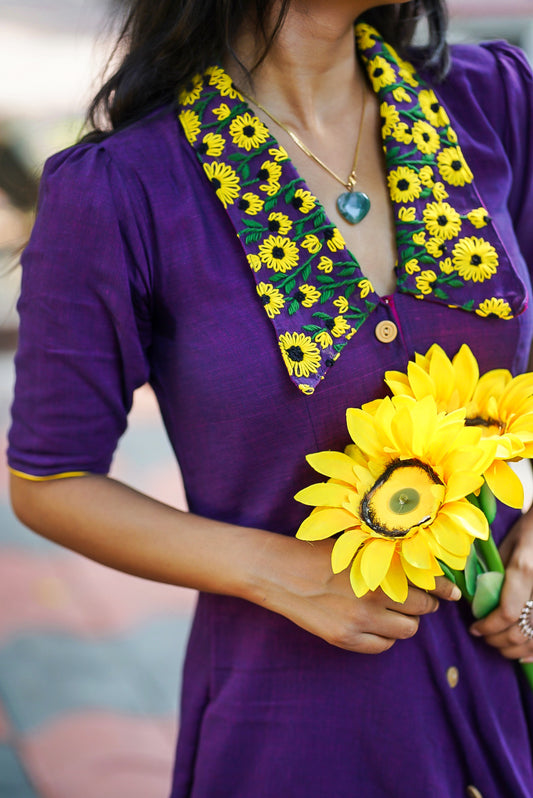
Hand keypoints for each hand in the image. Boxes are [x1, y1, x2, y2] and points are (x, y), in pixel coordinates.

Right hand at [251, 536, 460, 653]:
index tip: (452, 593)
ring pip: (407, 630)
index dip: (444, 589)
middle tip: (417, 599)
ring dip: (406, 621)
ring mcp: (360, 620)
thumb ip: (387, 556)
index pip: (428, 583)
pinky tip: (375, 624)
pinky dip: (385, 636)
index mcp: (379, 568)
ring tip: (393, 611)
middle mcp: (374, 595)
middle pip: (422, 609)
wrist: (282, 572)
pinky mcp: (346, 639)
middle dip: (425, 604)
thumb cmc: (319, 553)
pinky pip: (383, 646)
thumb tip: (422, 568)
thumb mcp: (356, 546)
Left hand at [470, 509, 532, 660]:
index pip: (505, 613)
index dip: (487, 627)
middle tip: (483, 636)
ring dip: (513, 648)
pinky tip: (521, 655)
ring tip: (498, 644)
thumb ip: (494, 573)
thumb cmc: (528, 531)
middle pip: (519, 630)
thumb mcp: (506, 546)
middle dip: (496, 639)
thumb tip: (478, 598)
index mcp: (524, 571)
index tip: (474, 628)